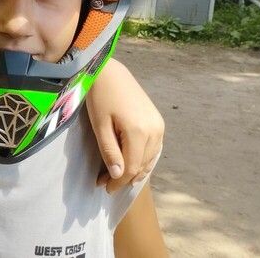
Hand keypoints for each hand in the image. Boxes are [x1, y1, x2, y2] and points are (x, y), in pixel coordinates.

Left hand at [85, 59, 163, 192]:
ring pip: (150, 158)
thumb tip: (118, 175)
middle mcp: (154, 130)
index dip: (117, 181)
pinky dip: (144, 159)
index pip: (131, 167)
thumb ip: (109, 151)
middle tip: (105, 183)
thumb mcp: (99, 125)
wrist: (110, 72)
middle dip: (124, 177)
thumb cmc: (100, 96)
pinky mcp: (158, 120)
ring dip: (135, 170)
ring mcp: (159, 125)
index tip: (104, 187)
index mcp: (139, 131)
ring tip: (116, 176)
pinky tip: (133, 163)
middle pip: (142, 165)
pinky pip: (154, 147)